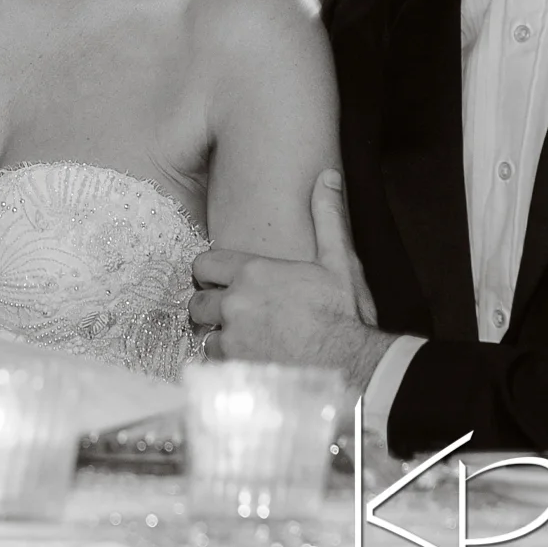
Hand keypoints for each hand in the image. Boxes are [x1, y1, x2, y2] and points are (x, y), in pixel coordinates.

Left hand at [189, 171, 391, 384]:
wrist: (350, 365)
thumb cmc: (342, 314)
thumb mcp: (338, 261)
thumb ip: (326, 217)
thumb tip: (328, 177)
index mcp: (252, 272)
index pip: (203, 264)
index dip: (210, 274)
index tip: (221, 282)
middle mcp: (235, 303)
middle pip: (197, 302)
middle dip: (211, 307)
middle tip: (233, 315)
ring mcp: (233, 339)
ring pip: (205, 335)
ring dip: (220, 338)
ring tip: (243, 342)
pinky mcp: (236, 369)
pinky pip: (214, 365)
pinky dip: (226, 365)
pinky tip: (247, 363)